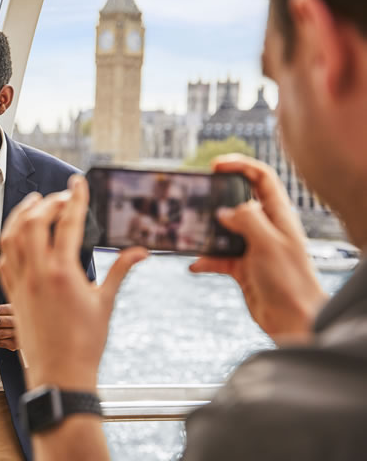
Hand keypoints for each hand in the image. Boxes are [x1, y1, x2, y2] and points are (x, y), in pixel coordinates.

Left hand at [0, 174, 146, 390]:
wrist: (60, 374)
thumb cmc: (86, 343)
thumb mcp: (106, 303)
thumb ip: (121, 271)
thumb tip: (141, 251)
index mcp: (63, 272)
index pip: (66, 223)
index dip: (73, 198)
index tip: (78, 182)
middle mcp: (37, 273)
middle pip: (33, 222)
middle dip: (46, 203)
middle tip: (62, 197)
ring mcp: (21, 282)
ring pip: (11, 237)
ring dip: (21, 215)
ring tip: (35, 204)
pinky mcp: (13, 293)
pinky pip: (4, 258)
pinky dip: (9, 239)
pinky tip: (18, 234)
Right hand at [189, 154, 327, 343]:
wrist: (294, 319)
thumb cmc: (290, 280)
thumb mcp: (267, 243)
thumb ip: (245, 219)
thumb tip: (224, 210)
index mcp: (278, 215)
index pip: (261, 178)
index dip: (240, 166)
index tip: (216, 165)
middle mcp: (265, 227)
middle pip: (238, 200)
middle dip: (217, 196)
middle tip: (197, 195)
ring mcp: (252, 247)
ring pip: (224, 230)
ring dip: (207, 231)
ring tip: (190, 230)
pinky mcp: (242, 267)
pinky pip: (218, 257)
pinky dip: (205, 260)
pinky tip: (194, 265)